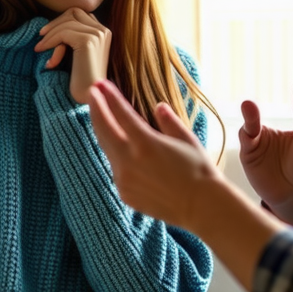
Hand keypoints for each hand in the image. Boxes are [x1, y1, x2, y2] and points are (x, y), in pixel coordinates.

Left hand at [35, 8, 110, 103]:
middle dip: (55, 22)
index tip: (47, 34)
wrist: (90, 98)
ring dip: (50, 35)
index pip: (80, 14)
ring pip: (66, 22)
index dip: (62, 20)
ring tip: (40, 49)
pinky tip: (48, 61)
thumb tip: (52, 25)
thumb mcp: (78, 54)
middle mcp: (103, 30)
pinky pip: (63, 34)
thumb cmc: (82, 80)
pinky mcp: (88, 41)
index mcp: (104, 32)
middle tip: (41, 36)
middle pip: (74, 12)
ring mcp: (97, 34)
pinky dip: (51, 43)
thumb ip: (73, 37)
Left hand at [87, 80, 224, 230]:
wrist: (201, 207)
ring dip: (102, 130)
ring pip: (106, 149)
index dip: (109, 97)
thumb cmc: (199, 171)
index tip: (101, 84)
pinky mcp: (124, 193)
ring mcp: (124, 179)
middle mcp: (129, 160)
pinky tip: (115, 145)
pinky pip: (114, 168)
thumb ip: (169, 121)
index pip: (120, 113)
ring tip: (100, 116)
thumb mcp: (187, 140)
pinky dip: (113, 153)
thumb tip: (158, 106)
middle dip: (96, 108)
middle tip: (91, 93)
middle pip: (104, 129)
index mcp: (146, 143)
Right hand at [238, 80, 292, 226]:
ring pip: (246, 130)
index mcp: (276, 130)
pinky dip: (245, 139)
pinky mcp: (247, 159)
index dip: (274, 102)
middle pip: (252, 119)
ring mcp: (252, 147)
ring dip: (247, 123)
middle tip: (248, 104)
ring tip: (248, 112)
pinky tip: (249, 138)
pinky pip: (244, 146)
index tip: (272, 91)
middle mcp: (261, 135)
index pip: (270, 111)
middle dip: (249, 113)